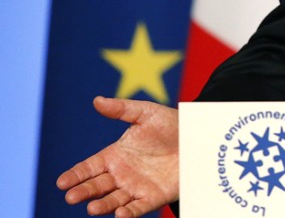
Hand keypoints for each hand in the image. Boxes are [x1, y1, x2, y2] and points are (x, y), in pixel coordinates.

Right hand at [56, 96, 179, 216]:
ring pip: (114, 200)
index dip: (75, 175)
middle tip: (71, 197)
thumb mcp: (147, 113)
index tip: (62, 182)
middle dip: (83, 192)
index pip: (88, 168)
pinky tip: (120, 214)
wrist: (199, 138)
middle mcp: (121, 174)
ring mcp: (136, 187)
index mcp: (115, 155)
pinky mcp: (153, 197)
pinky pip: (138, 208)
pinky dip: (128, 213)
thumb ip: (122, 109)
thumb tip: (96, 100)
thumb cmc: (171, 124)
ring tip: (93, 208)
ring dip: (103, 205)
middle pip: (97, 186)